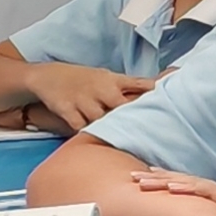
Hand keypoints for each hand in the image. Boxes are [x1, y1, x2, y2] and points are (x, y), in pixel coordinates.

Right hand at [19, 65, 149, 132]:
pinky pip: (80, 126)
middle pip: (121, 105)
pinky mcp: (66, 110)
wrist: (48, 76)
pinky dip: (86, 133)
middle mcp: (100, 89)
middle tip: (144, 130)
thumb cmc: (84, 79)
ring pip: (101, 118)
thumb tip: (157, 89)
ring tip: (119, 138)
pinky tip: (94, 138)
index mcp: (113, 80)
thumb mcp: (107, 77)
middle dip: (131, 116)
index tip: (166, 101)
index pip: (139, 84)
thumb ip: (129, 86)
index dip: (153, 91)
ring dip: (108, 127)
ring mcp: (83, 100)